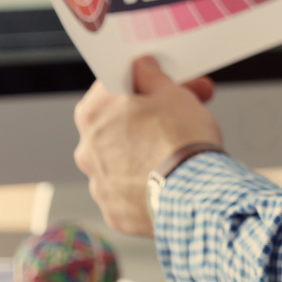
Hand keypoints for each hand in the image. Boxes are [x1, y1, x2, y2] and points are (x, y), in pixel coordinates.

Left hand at [72, 56, 220, 236]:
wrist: (195, 193)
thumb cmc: (181, 141)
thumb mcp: (172, 92)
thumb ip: (151, 77)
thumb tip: (142, 69)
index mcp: (94, 114)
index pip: (113, 87)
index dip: (143, 82)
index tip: (163, 84)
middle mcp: (87, 149)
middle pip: (117, 125)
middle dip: (147, 118)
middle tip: (181, 117)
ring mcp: (99, 184)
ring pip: (122, 160)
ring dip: (145, 153)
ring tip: (179, 154)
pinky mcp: (115, 212)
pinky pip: (130, 192)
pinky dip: (147, 185)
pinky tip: (171, 180)